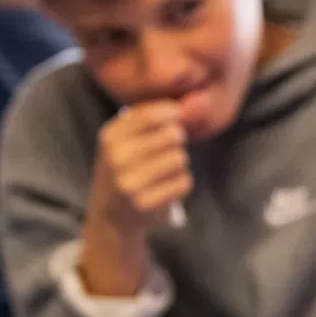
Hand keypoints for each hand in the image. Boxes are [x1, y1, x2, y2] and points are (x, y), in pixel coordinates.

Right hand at [87, 101, 191, 238]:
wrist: (110, 216)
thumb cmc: (127, 168)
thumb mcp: (129, 138)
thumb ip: (160, 116)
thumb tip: (205, 100)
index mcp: (110, 136)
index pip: (152, 114)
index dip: (173, 115)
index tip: (175, 121)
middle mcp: (117, 157)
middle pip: (173, 135)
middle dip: (176, 142)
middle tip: (164, 152)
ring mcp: (130, 182)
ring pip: (180, 158)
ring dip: (179, 165)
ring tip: (162, 172)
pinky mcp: (145, 203)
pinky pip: (184, 182)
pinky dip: (181, 184)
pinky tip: (165, 189)